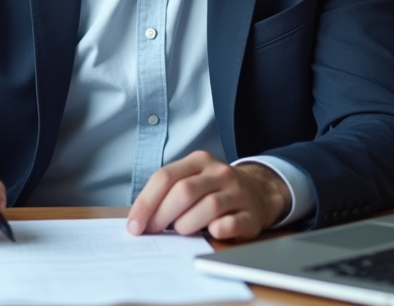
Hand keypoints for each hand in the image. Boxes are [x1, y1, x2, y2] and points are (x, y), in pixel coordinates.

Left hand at [126, 151, 290, 240]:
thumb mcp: (193, 179)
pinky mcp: (251, 214)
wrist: (259, 191)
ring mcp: (238, 192)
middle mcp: (219, 173)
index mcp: (199, 161)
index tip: (134, 226)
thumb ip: (169, 192)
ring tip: (181, 231)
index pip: (165, 177)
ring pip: (208, 207)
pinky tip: (210, 232)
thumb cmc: (214, 190)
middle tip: (153, 232)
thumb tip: (138, 219)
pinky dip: (218, 230)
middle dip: (162, 216)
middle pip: (184, 191)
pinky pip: (232, 223)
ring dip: (187, 224)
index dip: (146, 203)